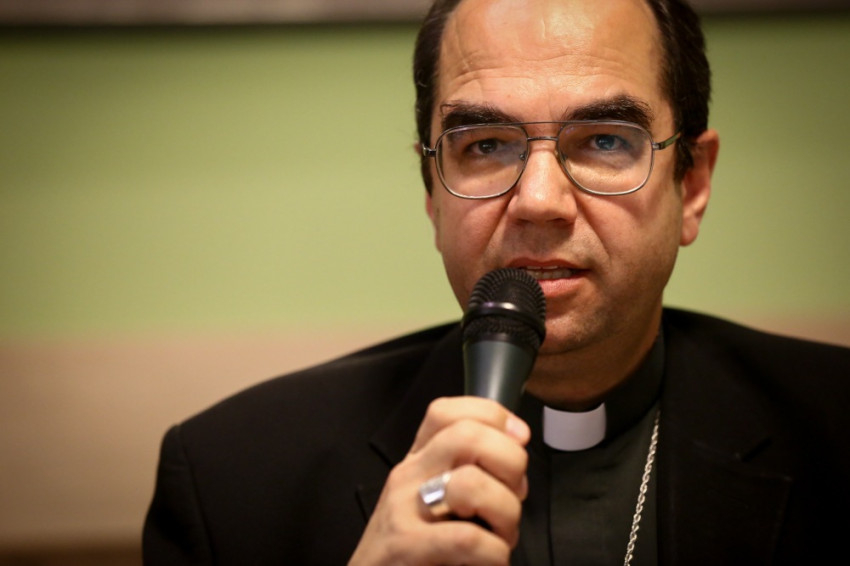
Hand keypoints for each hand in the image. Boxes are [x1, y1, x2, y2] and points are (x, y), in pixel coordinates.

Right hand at [348, 396, 530, 565]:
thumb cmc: (414, 551)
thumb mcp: (436, 502)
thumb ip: (470, 476)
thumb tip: (516, 465)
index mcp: (418, 461)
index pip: (448, 412)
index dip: (493, 415)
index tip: (518, 438)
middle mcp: (408, 476)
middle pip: (467, 435)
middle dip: (510, 462)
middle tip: (514, 495)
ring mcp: (404, 510)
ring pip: (470, 483)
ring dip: (505, 513)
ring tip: (501, 536)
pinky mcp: (405, 546)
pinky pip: (467, 539)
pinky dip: (494, 553)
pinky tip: (490, 560)